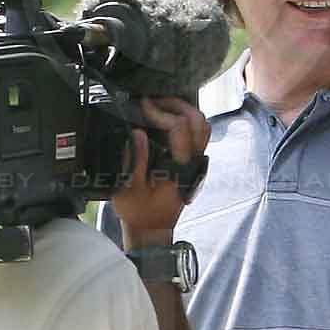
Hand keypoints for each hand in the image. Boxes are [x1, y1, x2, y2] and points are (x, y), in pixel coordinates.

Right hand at [111, 96, 205, 248]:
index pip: (179, 128)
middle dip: (176, 104)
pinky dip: (186, 120)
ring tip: (161, 106)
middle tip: (153, 100)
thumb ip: (134, 160)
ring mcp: (195, 160)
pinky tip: (167, 119)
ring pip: (202, 125)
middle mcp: (192, 162)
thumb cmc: (139, 211)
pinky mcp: (192, 161)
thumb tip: (137, 133)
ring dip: (183, 110)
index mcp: (178, 167)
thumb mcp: (128, 189)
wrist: (152, 229)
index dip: (160, 111)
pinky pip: (198, 134)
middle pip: (197, 120)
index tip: (142, 105)